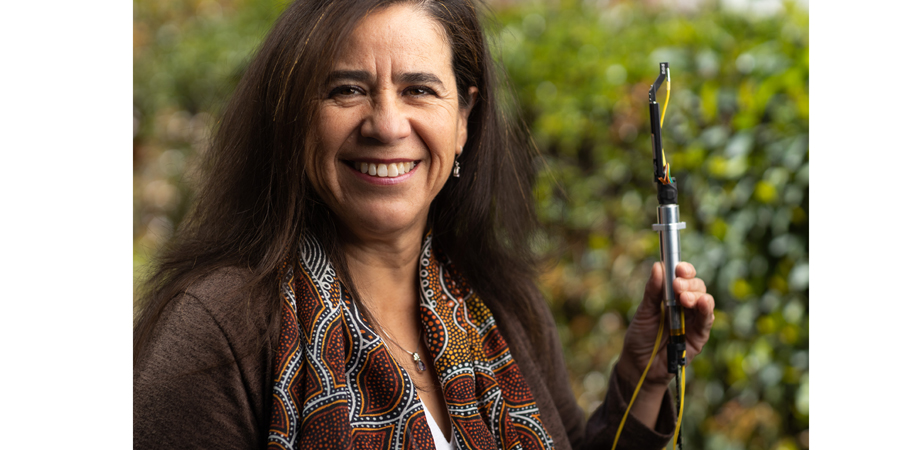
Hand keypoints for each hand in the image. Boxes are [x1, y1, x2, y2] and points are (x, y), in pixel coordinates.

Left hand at [616, 261, 714, 394]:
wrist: (640, 365)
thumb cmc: (641, 337)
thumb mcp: (644, 312)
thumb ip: (653, 291)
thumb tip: (657, 266)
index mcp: (671, 296)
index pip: (683, 278)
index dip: (683, 270)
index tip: (678, 267)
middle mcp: (685, 306)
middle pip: (696, 286)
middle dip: (688, 283)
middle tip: (676, 286)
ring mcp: (693, 320)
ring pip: (704, 300)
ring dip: (696, 295)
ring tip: (684, 298)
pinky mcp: (699, 336)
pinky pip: (707, 320)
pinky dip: (706, 310)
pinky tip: (702, 303)